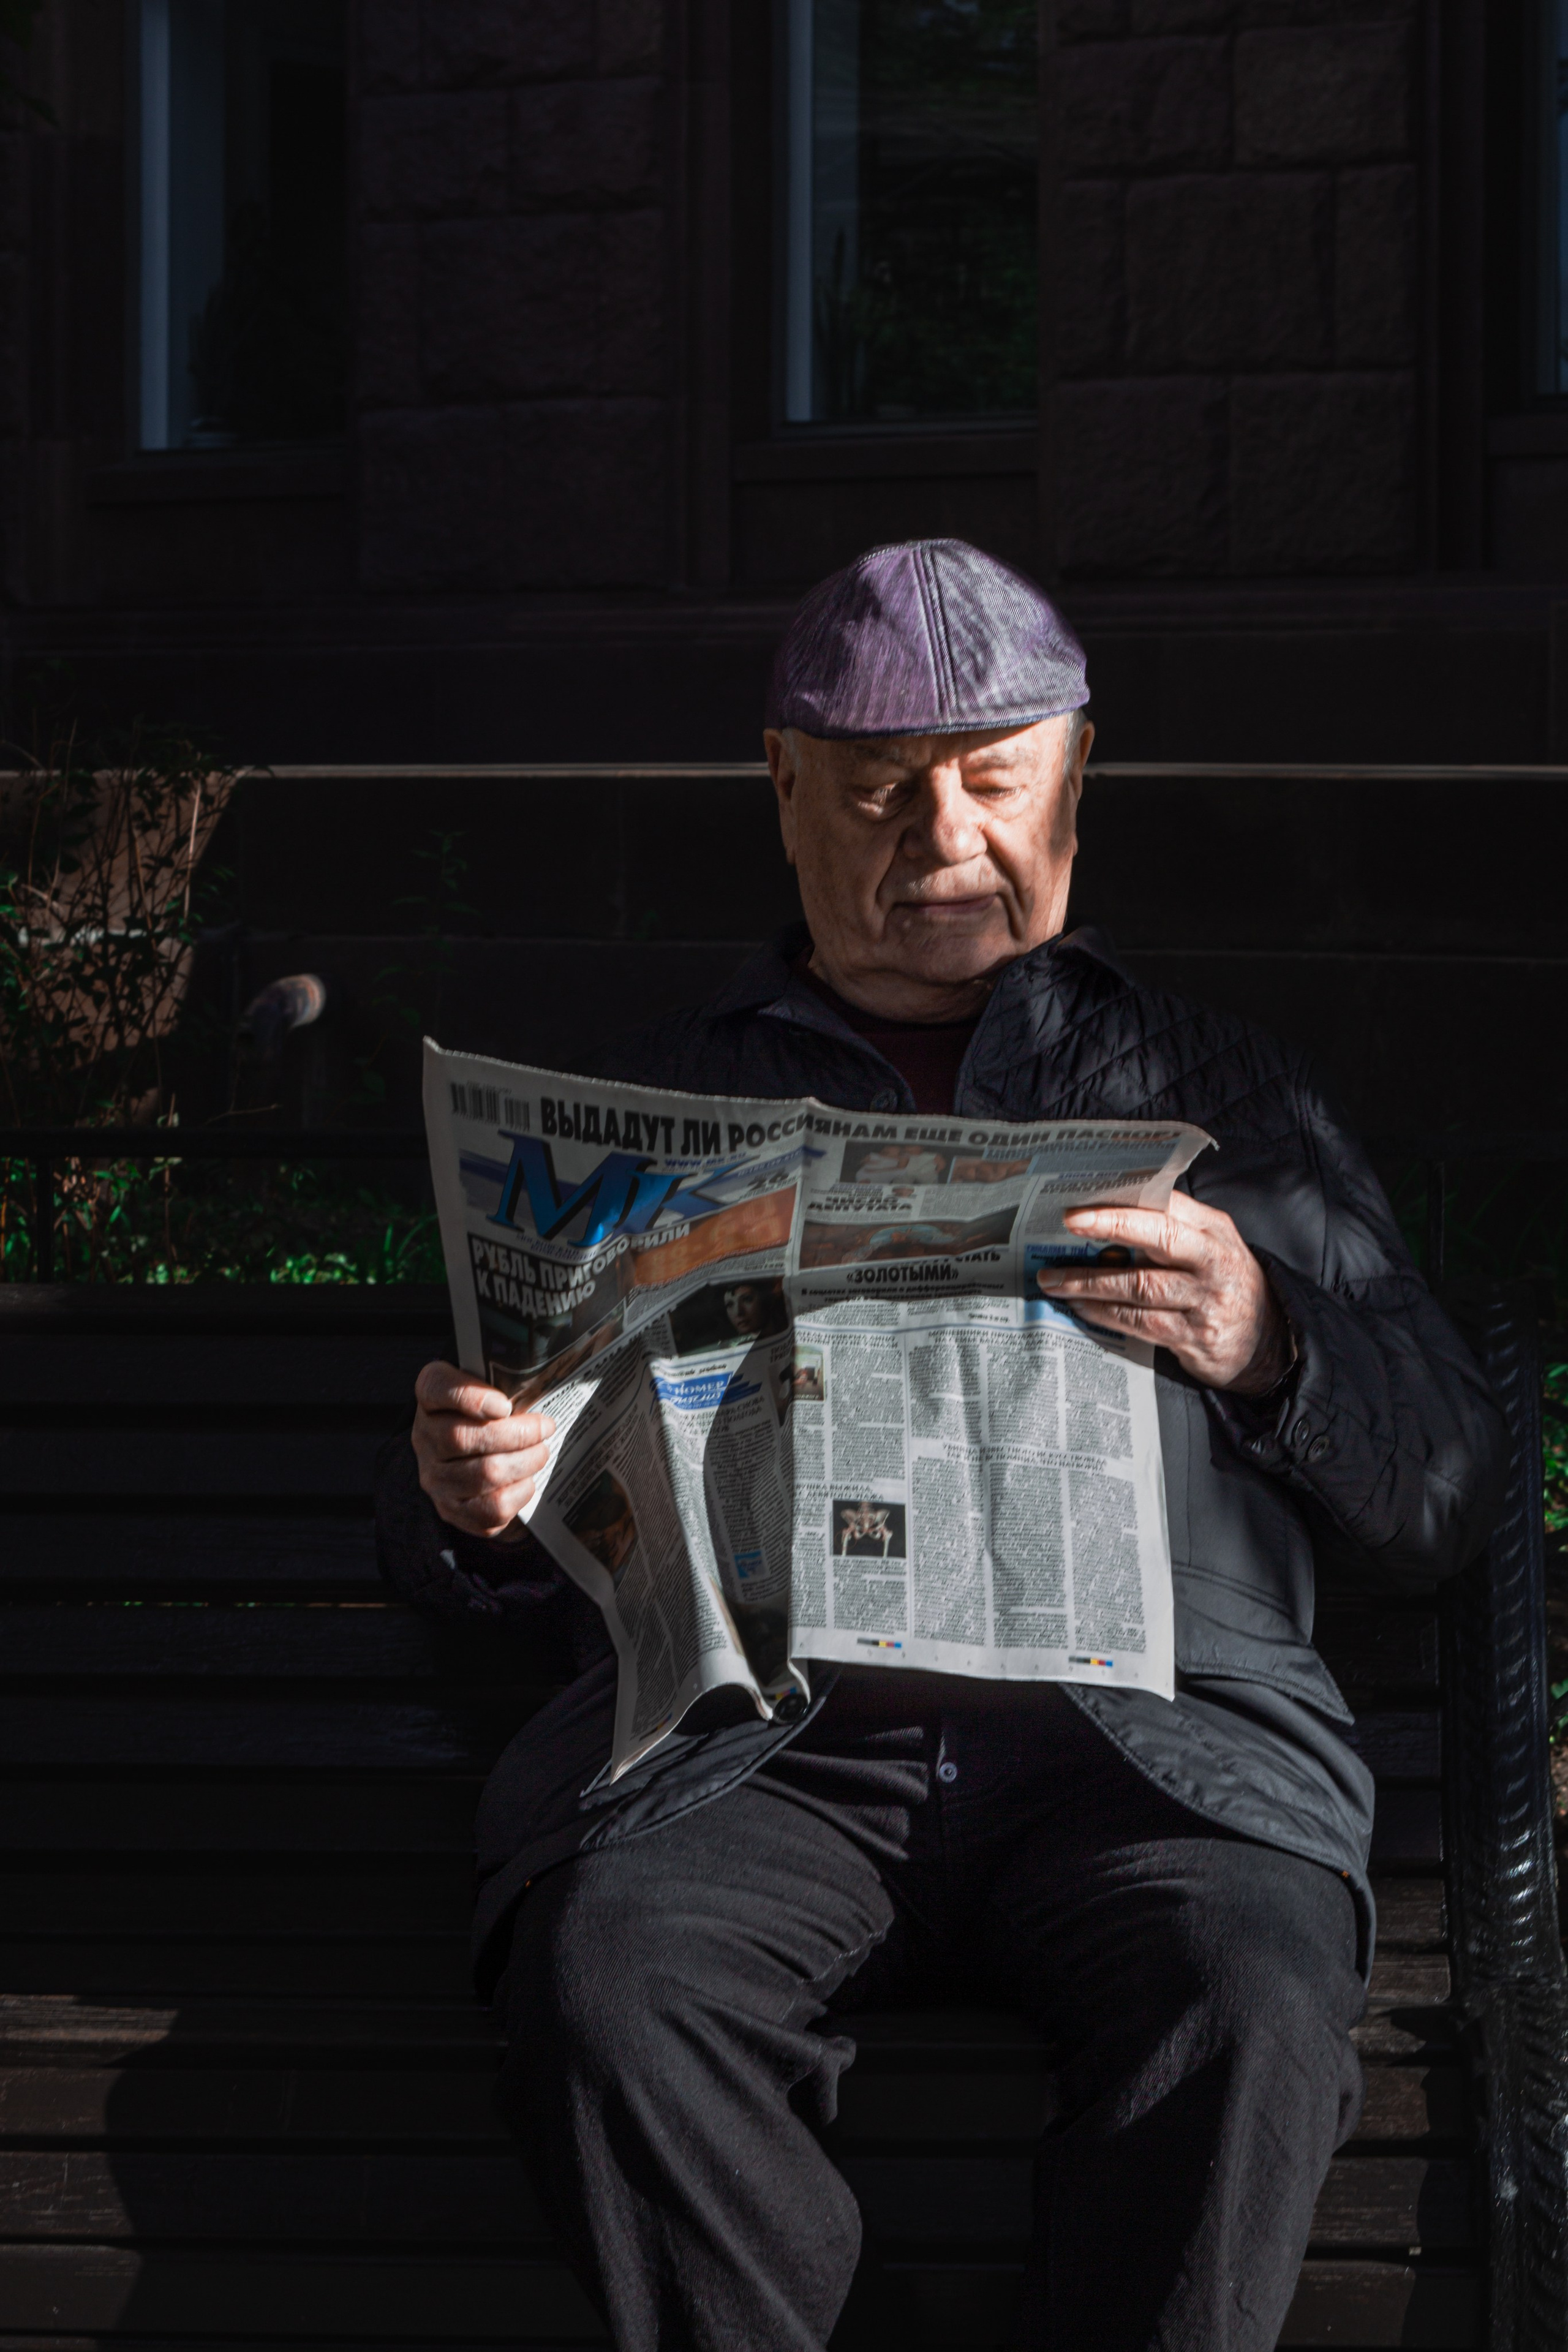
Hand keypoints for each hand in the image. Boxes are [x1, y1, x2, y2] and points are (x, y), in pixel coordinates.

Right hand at [411, 1361, 555, 1537]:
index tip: (505, 1405)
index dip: (470, 1397)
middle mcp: (424, 1438)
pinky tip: (527, 1480)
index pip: (435, 1388)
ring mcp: (435, 1478)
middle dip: (517, 1434)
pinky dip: (519, 1492)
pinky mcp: (453, 1511)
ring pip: (484, 1474)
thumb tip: (550, 1375)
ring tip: (541, 1453)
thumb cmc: (490, 1418)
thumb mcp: (491, 1389)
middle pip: (463, 1437)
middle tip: (545, 1428)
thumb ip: (507, 1378)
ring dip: (525, 1462)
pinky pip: (491, 1508)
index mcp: (431, 1399)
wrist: (474, 1462)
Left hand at [1036, 1192, 1293, 1393]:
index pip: (1168, 1207)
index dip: (1124, 1204)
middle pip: (1159, 1239)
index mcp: (1213, 1231)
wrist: (1267, 1341)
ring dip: (1090, 1283)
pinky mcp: (1194, 1337)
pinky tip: (1080, 1308)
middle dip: (1111, 1227)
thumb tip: (1109, 1210)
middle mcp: (1212, 1262)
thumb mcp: (1211, 1245)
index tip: (1084, 1203)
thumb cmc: (1224, 1283)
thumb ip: (1172, 1226)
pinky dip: (1105, 1314)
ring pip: (1140, 1287)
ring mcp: (1205, 1302)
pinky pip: (1140, 1323)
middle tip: (1068, 1225)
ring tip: (1052, 1280)